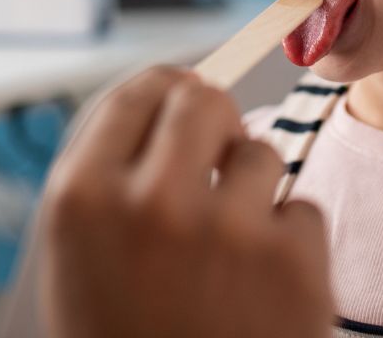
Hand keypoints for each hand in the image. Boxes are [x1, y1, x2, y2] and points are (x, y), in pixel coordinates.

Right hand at [38, 66, 334, 337]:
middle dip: (213, 123)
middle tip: (216, 156)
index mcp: (81, 200)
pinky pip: (301, 207)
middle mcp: (151, 203)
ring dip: (252, 190)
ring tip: (232, 255)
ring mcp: (228, 229)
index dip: (167, 93)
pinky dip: (290, 242)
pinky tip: (263, 290)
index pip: (139, 92)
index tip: (183, 101)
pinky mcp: (294, 259)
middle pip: (203, 100)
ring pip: (260, 152)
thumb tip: (174, 92)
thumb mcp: (85, 258)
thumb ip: (117, 176)